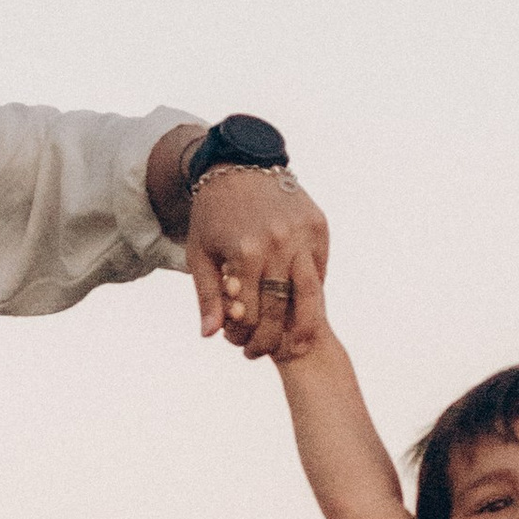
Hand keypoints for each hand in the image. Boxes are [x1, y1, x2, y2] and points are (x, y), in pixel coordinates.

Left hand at [189, 168, 329, 359]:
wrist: (238, 165)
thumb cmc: (212, 214)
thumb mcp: (199, 253)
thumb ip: (207, 295)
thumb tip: (211, 336)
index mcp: (246, 251)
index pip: (251, 312)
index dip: (244, 335)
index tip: (239, 346)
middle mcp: (277, 243)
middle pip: (281, 308)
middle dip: (271, 338)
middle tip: (263, 353)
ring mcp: (302, 234)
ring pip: (310, 294)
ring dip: (305, 326)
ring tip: (299, 346)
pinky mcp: (318, 226)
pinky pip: (319, 269)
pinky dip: (313, 292)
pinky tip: (303, 308)